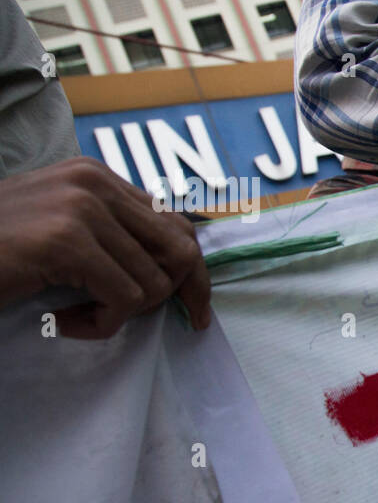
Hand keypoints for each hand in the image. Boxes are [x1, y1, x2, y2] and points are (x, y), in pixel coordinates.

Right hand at [0, 157, 210, 338]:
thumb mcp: (60, 232)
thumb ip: (111, 235)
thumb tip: (178, 266)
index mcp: (96, 176)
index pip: (178, 224)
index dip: (191, 274)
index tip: (192, 309)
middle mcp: (94, 183)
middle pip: (181, 250)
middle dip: (172, 296)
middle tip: (129, 318)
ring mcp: (81, 209)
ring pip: (154, 282)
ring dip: (119, 315)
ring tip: (74, 316)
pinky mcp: (67, 242)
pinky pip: (124, 301)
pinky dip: (100, 325)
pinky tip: (62, 322)